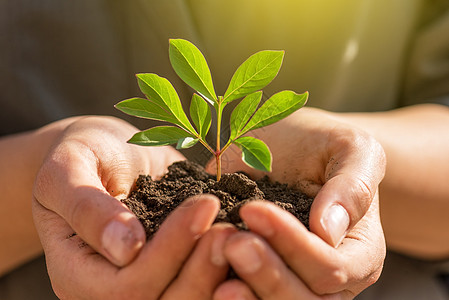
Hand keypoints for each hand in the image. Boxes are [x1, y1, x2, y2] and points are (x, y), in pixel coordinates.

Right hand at [32, 116, 233, 298]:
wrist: (108, 153)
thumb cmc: (84, 154)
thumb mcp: (69, 168)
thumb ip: (86, 206)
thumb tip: (126, 248)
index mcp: (76, 273)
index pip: (126, 286)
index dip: (168, 252)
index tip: (203, 205)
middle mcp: (111, 287)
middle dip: (200, 269)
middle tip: (229, 229)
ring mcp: (145, 280)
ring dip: (217, 274)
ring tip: (239, 234)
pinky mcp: (171, 268)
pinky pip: (201, 283)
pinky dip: (225, 271)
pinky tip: (245, 243)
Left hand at [208, 107, 386, 297]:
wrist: (290, 149)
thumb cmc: (321, 146)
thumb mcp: (349, 148)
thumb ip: (352, 186)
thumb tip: (328, 230)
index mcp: (359, 253)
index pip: (331, 268)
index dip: (293, 244)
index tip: (253, 209)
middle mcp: (330, 279)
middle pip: (304, 299)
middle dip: (267, 274)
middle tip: (231, 243)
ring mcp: (294, 282)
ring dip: (247, 295)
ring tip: (216, 277)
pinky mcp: (260, 277)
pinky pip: (249, 296)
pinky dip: (232, 296)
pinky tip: (210, 282)